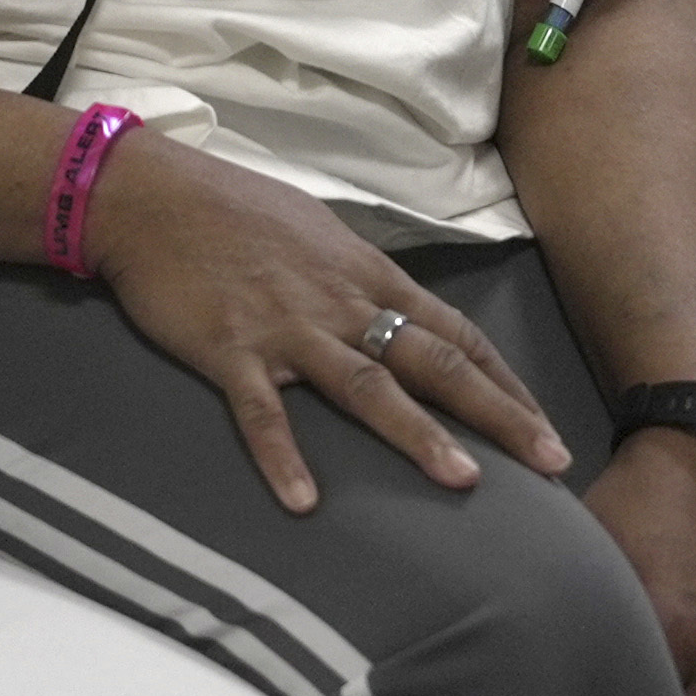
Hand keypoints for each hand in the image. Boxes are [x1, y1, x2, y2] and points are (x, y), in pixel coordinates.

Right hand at [82, 136, 570, 511]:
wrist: (146, 194)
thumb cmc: (229, 207)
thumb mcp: (313, 229)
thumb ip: (356, 274)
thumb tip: (391, 305)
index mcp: (364, 272)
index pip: (453, 332)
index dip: (504, 382)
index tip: (543, 426)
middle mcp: (338, 302)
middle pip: (432, 363)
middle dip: (497, 414)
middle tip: (550, 463)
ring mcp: (285, 327)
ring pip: (365, 386)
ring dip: (416, 435)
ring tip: (463, 481)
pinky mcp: (229, 349)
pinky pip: (261, 412)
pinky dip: (282, 456)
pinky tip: (303, 501)